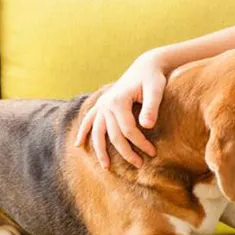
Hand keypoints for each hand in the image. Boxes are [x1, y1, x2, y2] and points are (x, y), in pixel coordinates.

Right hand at [74, 51, 167, 169]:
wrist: (145, 67)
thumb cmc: (153, 78)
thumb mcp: (156, 90)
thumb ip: (152, 106)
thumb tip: (147, 126)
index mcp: (119, 101)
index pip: (128, 130)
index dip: (140, 143)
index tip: (153, 153)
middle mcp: (106, 105)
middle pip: (113, 135)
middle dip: (126, 152)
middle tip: (140, 165)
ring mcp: (101, 105)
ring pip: (97, 132)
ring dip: (100, 150)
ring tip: (106, 167)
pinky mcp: (101, 105)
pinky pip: (88, 121)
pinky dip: (83, 133)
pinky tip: (78, 145)